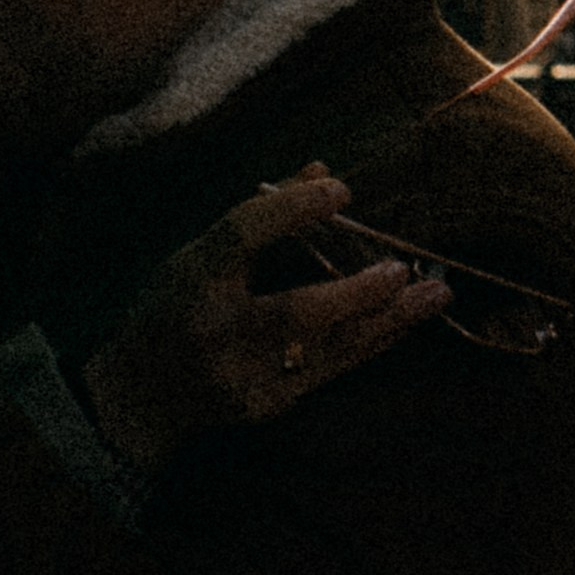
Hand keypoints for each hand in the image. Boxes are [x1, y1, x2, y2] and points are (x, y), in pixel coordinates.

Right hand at [81, 172, 447, 471]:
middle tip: (400, 270)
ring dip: (388, 322)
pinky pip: (332, 371)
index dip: (291, 209)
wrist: (139, 398)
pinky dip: (373, 343)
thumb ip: (260, 216)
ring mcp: (242, 376)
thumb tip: (323, 168)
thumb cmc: (173, 309)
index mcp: (191, 278)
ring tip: (435, 294)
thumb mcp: (199, 255)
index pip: (241, 236)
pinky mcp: (267, 405)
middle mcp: (214, 329)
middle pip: (294, 312)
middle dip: (355, 294)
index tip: (342, 189)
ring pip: (328, 350)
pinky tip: (406, 323)